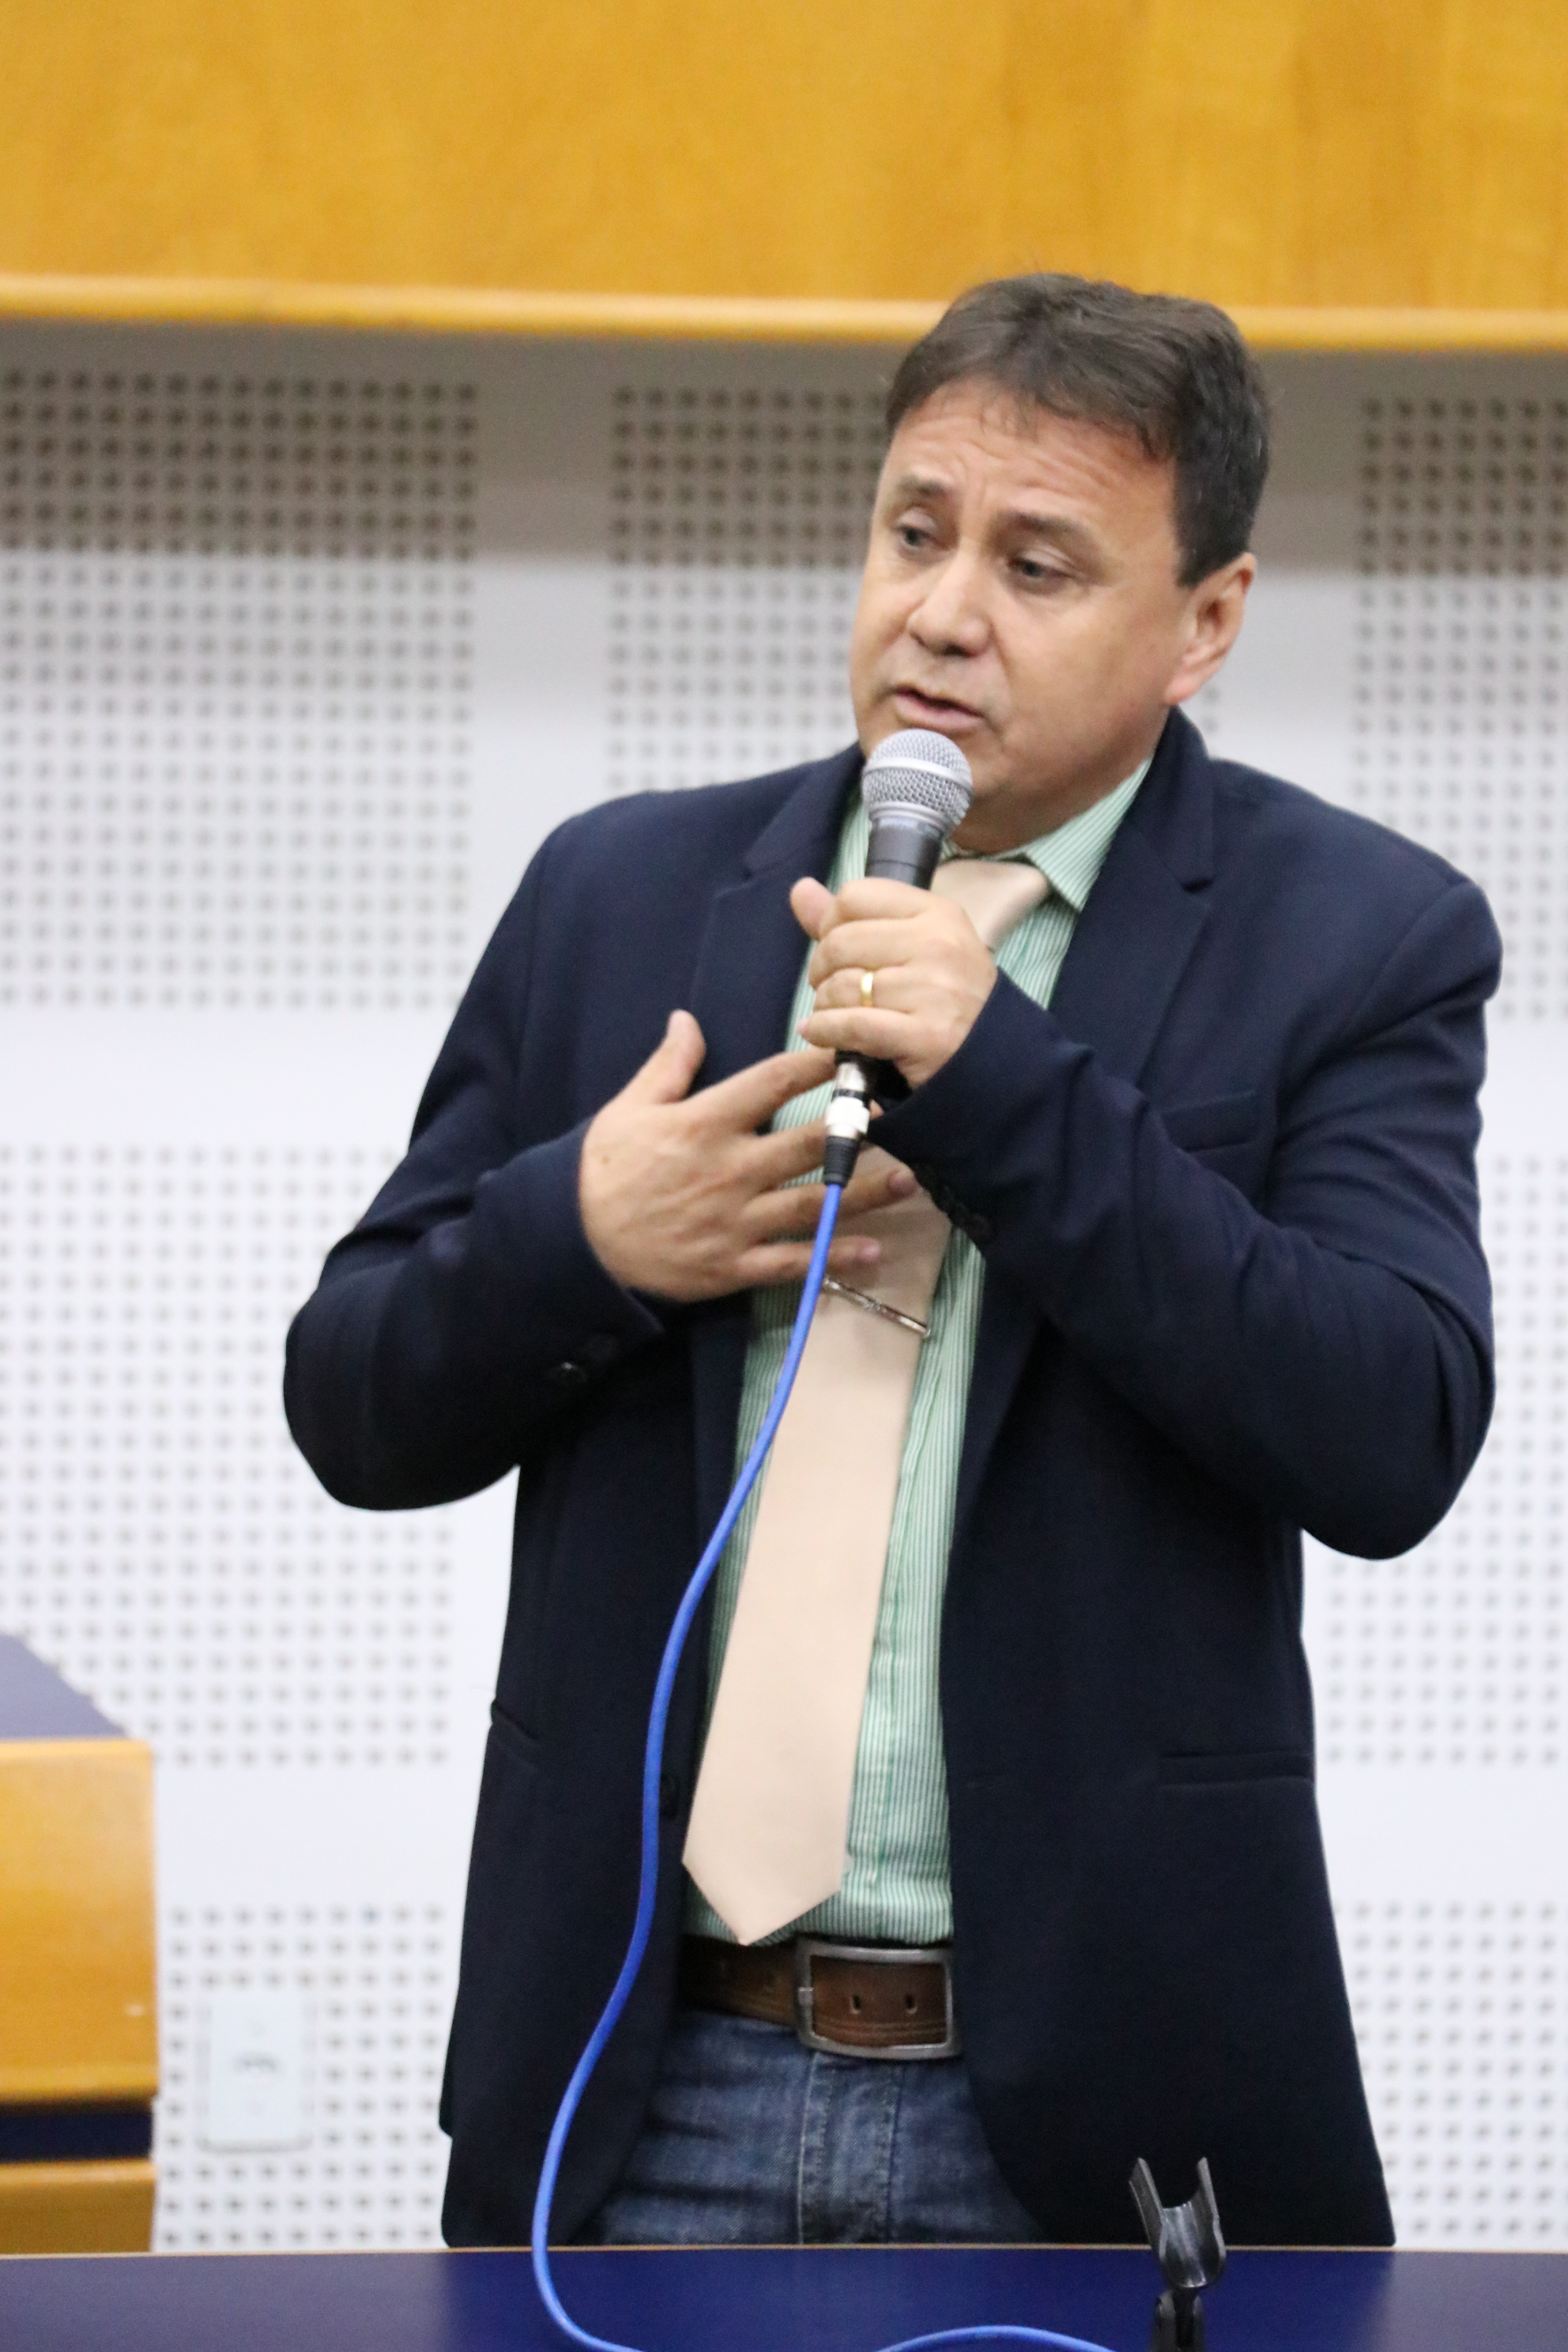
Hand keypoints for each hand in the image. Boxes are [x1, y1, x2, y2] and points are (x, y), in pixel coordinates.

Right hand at [578, 1011, 917, 1300]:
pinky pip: (793, 1262)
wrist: (573, 1243)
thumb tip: (687, 1018)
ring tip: (910, 1180)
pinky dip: (834, 1258)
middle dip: (859, 1130)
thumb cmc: (602, 1168)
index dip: (815, 1064)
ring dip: (865, 1194)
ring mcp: (735, 1222)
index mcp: (704, 1124)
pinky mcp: (733, 1265)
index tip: (852, 1047)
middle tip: (905, 1115)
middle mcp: (728, 1171)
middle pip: (807, 1145)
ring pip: (812, 1205)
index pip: (771, 1084)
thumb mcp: (628, 1107)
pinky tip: (873, 1251)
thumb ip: (668, 1065)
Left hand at [790, 876, 997, 1087]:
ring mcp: (934, 990)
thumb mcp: (914, 944)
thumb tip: (800, 890)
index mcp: (937, 913)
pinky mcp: (926, 1036)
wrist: (992, 1057)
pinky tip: (818, 1033)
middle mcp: (938, 945)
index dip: (831, 923)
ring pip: (841, 986)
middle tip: (831, 989)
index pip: (855, 897)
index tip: (837, 950)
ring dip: (825, 1006)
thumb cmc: (947, 997)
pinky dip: (824, 1031)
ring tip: (835, 1015)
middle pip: (840, 941)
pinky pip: (851, 1025)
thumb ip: (854, 919)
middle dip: (821, 970)